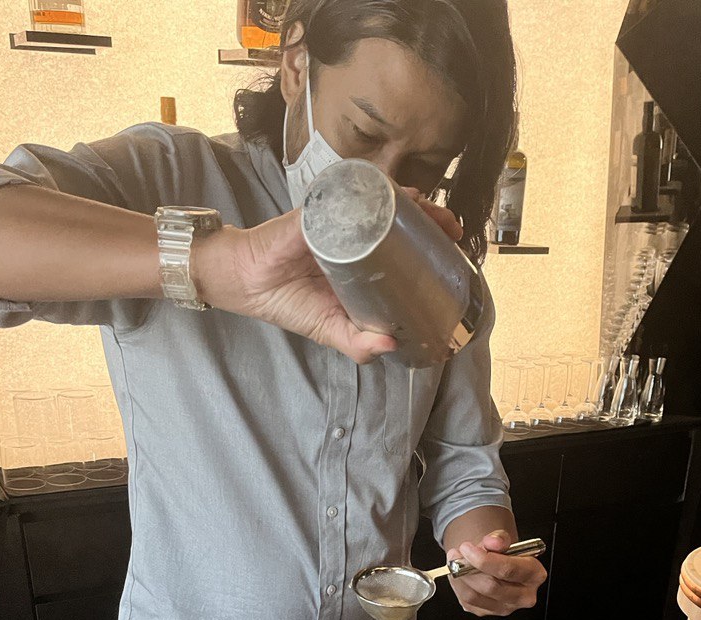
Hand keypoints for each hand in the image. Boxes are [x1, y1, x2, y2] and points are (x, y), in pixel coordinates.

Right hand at [193, 191, 460, 364]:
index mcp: (362, 262)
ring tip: (436, 213)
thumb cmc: (287, 301)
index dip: (429, 247)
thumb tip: (392, 347)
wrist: (245, 282)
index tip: (454, 252)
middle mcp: (355, 235)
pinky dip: (376, 192)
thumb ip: (358, 343)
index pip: (402, 247)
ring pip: (384, 203)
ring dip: (414, 203)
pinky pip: (351, 196)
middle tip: (454, 229)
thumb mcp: (330, 329)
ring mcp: (339, 219)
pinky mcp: (320, 210)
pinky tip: (399, 195)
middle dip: (432, 221)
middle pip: (401, 220)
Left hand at [446, 529, 546, 617]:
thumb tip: (493, 542)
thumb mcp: (503, 540)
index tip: (467, 548)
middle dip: (468, 569)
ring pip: (475, 596)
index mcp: (534, 574)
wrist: (495, 563)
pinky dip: (457, 585)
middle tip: (456, 554)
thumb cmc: (502, 553)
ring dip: (459, 577)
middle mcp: (524, 596)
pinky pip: (466, 601)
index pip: (509, 570)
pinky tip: (457, 573)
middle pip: (491, 586)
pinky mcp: (488, 612)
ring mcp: (505, 608)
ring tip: (454, 560)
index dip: (485, 560)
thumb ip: (499, 538)